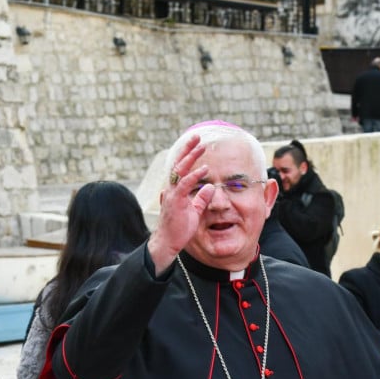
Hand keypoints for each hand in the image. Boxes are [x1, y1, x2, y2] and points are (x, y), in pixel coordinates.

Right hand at [147, 135, 209, 274]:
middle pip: (179, 163)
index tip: (197, 144)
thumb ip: (201, 198)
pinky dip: (195, 176)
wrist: (168, 242)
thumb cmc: (179, 228)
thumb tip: (211, 187)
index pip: (180, 167)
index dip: (188, 154)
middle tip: (197, 136)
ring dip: (191, 157)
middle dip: (188, 149)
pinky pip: (185, 185)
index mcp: (175, 189)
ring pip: (180, 170)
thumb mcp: (195, 210)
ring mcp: (172, 194)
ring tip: (201, 146)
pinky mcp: (176, 201)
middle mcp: (172, 188)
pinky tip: (204, 169)